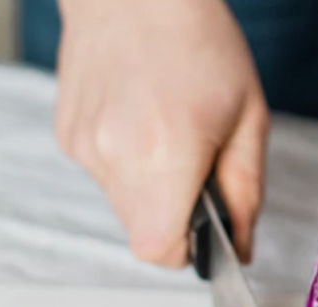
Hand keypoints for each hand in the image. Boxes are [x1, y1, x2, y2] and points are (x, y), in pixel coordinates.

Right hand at [55, 0, 268, 266]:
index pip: (159, 250)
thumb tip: (241, 251)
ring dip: (150, 191)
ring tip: (165, 137)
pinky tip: (139, 124)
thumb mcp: (249, 122)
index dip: (185, 251)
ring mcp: (85, 146)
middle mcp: (115, 155)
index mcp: (166, 154)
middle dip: (173, 220)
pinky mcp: (68, 136)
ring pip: (123, 207)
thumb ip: (247, 196)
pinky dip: (127, 166)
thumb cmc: (201, 44)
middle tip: (192, 172)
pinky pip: (105, 177)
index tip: (202, 231)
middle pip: (142, 234)